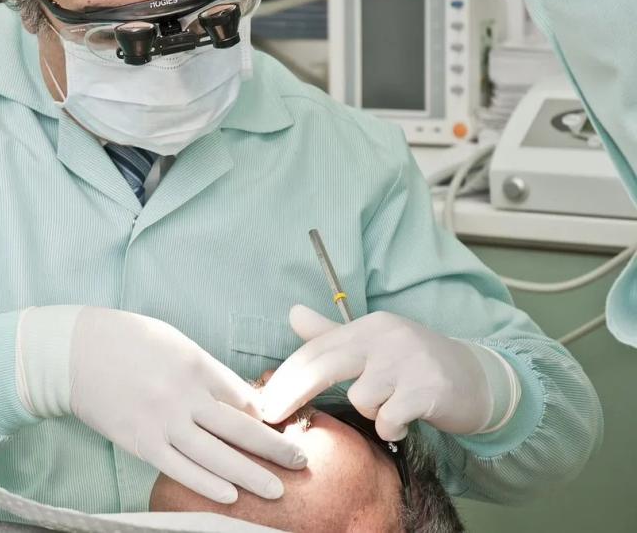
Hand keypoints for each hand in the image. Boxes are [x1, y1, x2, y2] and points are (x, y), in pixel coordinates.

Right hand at [27, 307, 306, 503]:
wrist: (71, 353)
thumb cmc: (124, 339)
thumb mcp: (172, 340)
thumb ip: (205, 368)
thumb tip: (237, 398)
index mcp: (195, 363)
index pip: (242, 396)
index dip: (267, 415)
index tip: (284, 428)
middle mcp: (183, 394)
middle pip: (239, 429)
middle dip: (274, 447)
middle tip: (301, 461)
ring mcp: (162, 421)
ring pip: (216, 455)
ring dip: (250, 474)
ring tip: (277, 490)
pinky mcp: (140, 442)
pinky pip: (180, 468)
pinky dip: (207, 483)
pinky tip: (230, 495)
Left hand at [260, 306, 508, 441]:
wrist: (477, 381)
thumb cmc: (415, 366)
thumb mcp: (374, 346)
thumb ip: (331, 334)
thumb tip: (292, 313)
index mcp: (370, 326)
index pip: (317, 349)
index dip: (285, 376)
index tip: (262, 401)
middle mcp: (387, 336)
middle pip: (325, 367)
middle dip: (292, 394)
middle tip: (271, 417)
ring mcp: (409, 361)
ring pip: (361, 399)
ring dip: (372, 412)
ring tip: (391, 407)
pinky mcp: (428, 388)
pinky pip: (388, 418)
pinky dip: (392, 427)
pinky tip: (406, 420)